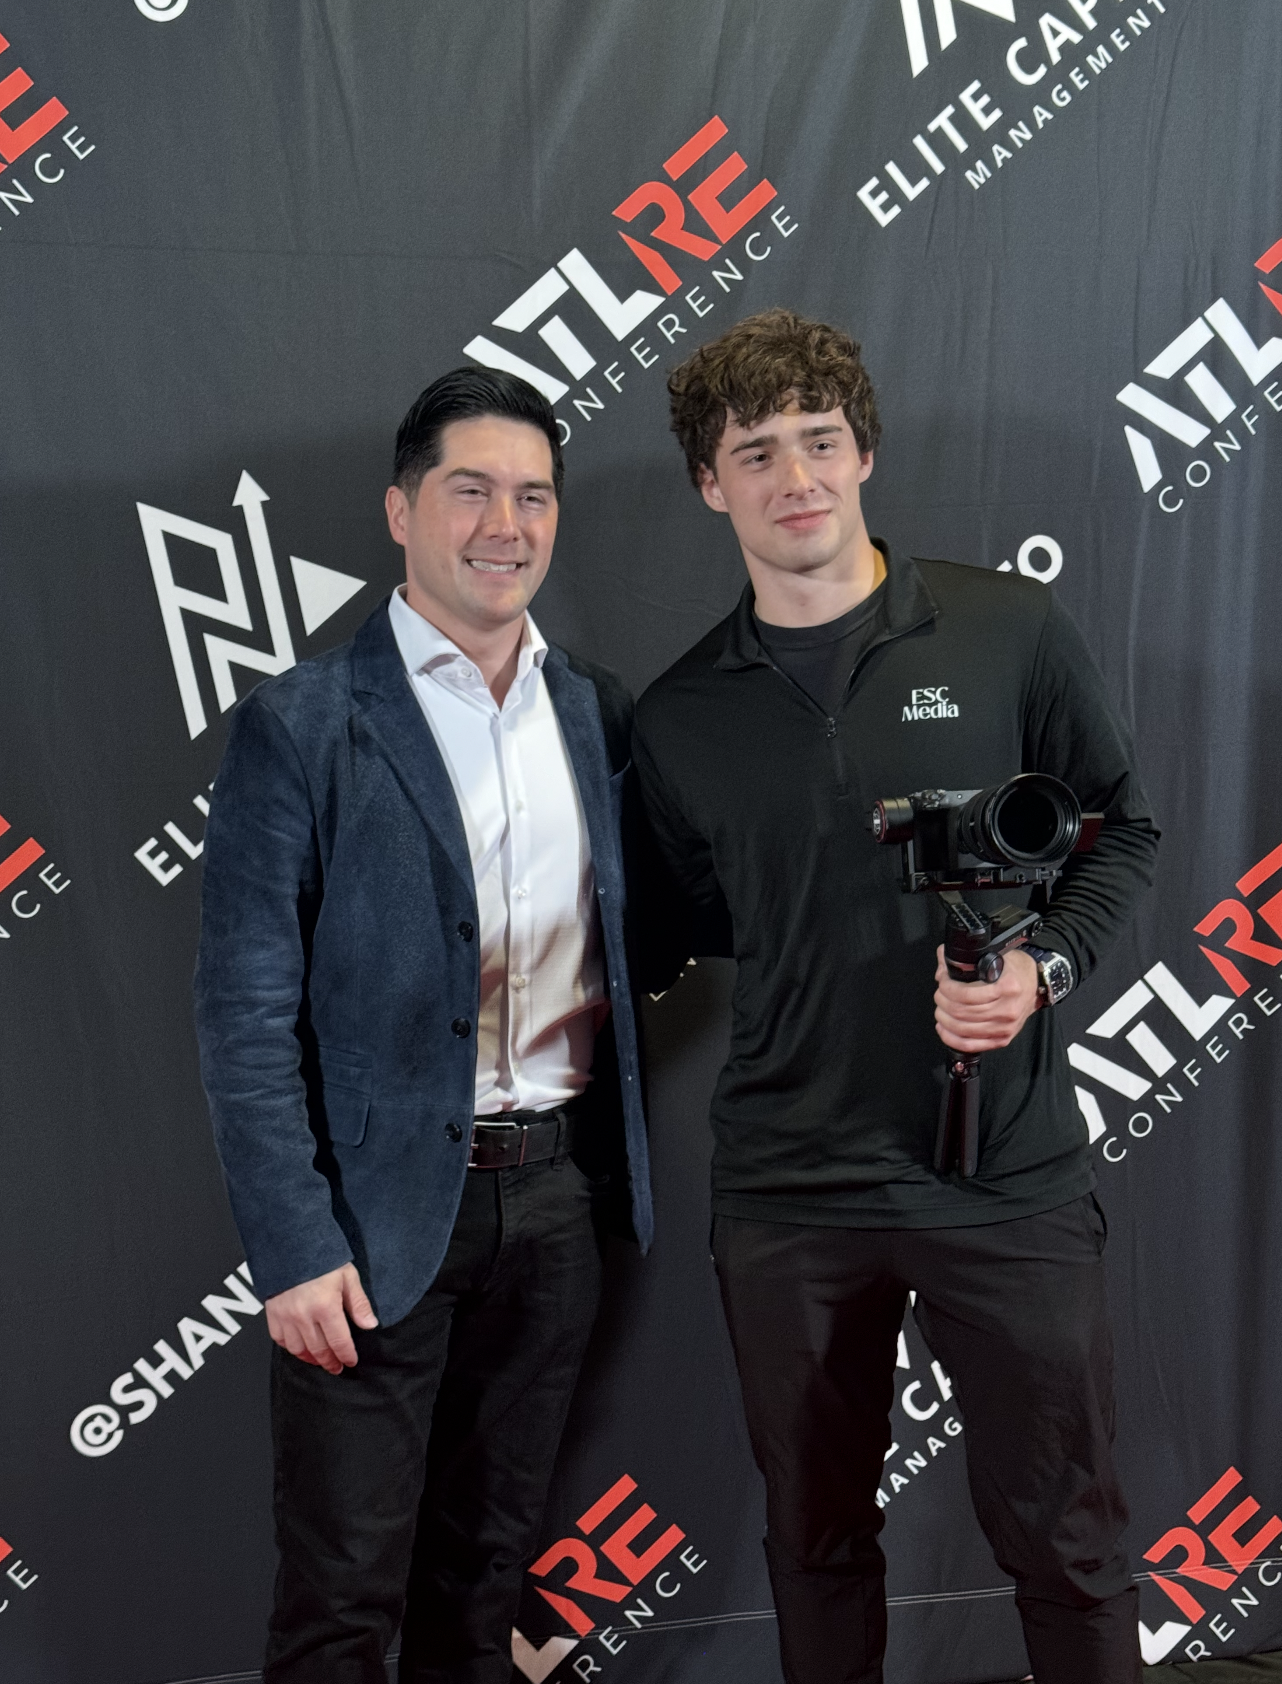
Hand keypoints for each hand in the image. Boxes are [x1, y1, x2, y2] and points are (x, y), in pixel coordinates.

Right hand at [264, 1262, 378, 1373]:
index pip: (339, 1342)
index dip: (346, 1355)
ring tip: (320, 1359)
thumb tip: (370, 1325)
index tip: (351, 1361)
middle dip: (330, 1361)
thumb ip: (358, 1303)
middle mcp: (304, 1315)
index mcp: (325, 1306)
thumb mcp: (347, 1275)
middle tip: (337, 1367)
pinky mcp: (272, 1313)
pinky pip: (279, 1339)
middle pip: (318, 1350)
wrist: (291, 1243)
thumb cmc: (321, 1257)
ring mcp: (285, 1316)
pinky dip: (290, 1347)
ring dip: (310, 1358)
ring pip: (298, 1349)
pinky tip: (299, 1347)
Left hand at [934, 945, 1040, 1052]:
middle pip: (962, 1012)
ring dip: (944, 1019)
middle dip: (943, 1002)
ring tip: (940, 1009)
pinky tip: (944, 1028)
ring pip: (963, 1029)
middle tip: (939, 994)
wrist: (1035, 984)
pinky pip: (971, 1045)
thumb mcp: (995, 954)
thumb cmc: (1014, 970)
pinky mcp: (1002, 1039)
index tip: (943, 981)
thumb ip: (966, 960)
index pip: (966, 994)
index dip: (947, 988)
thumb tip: (942, 967)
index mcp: (1007, 987)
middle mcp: (1007, 1010)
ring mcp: (1005, 1028)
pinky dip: (952, 1038)